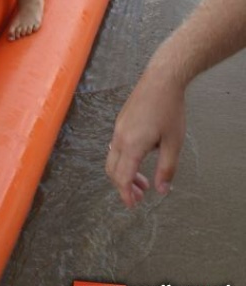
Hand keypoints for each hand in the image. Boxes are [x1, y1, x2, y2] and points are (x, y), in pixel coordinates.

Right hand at [105, 67, 185, 207]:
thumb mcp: (174, 143)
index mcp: (132, 145)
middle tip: (140, 196)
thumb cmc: (170, 110)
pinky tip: (141, 158)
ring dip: (125, 172)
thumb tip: (161, 191)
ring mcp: (118, 127)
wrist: (161, 80)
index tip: (133, 205)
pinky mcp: (121, 120)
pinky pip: (116, 146)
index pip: (122, 177)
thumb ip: (166, 169)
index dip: (125, 194)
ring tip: (144, 181)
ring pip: (113, 158)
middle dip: (123, 186)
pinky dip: (124, 159)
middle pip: (112, 169)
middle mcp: (120, 137)